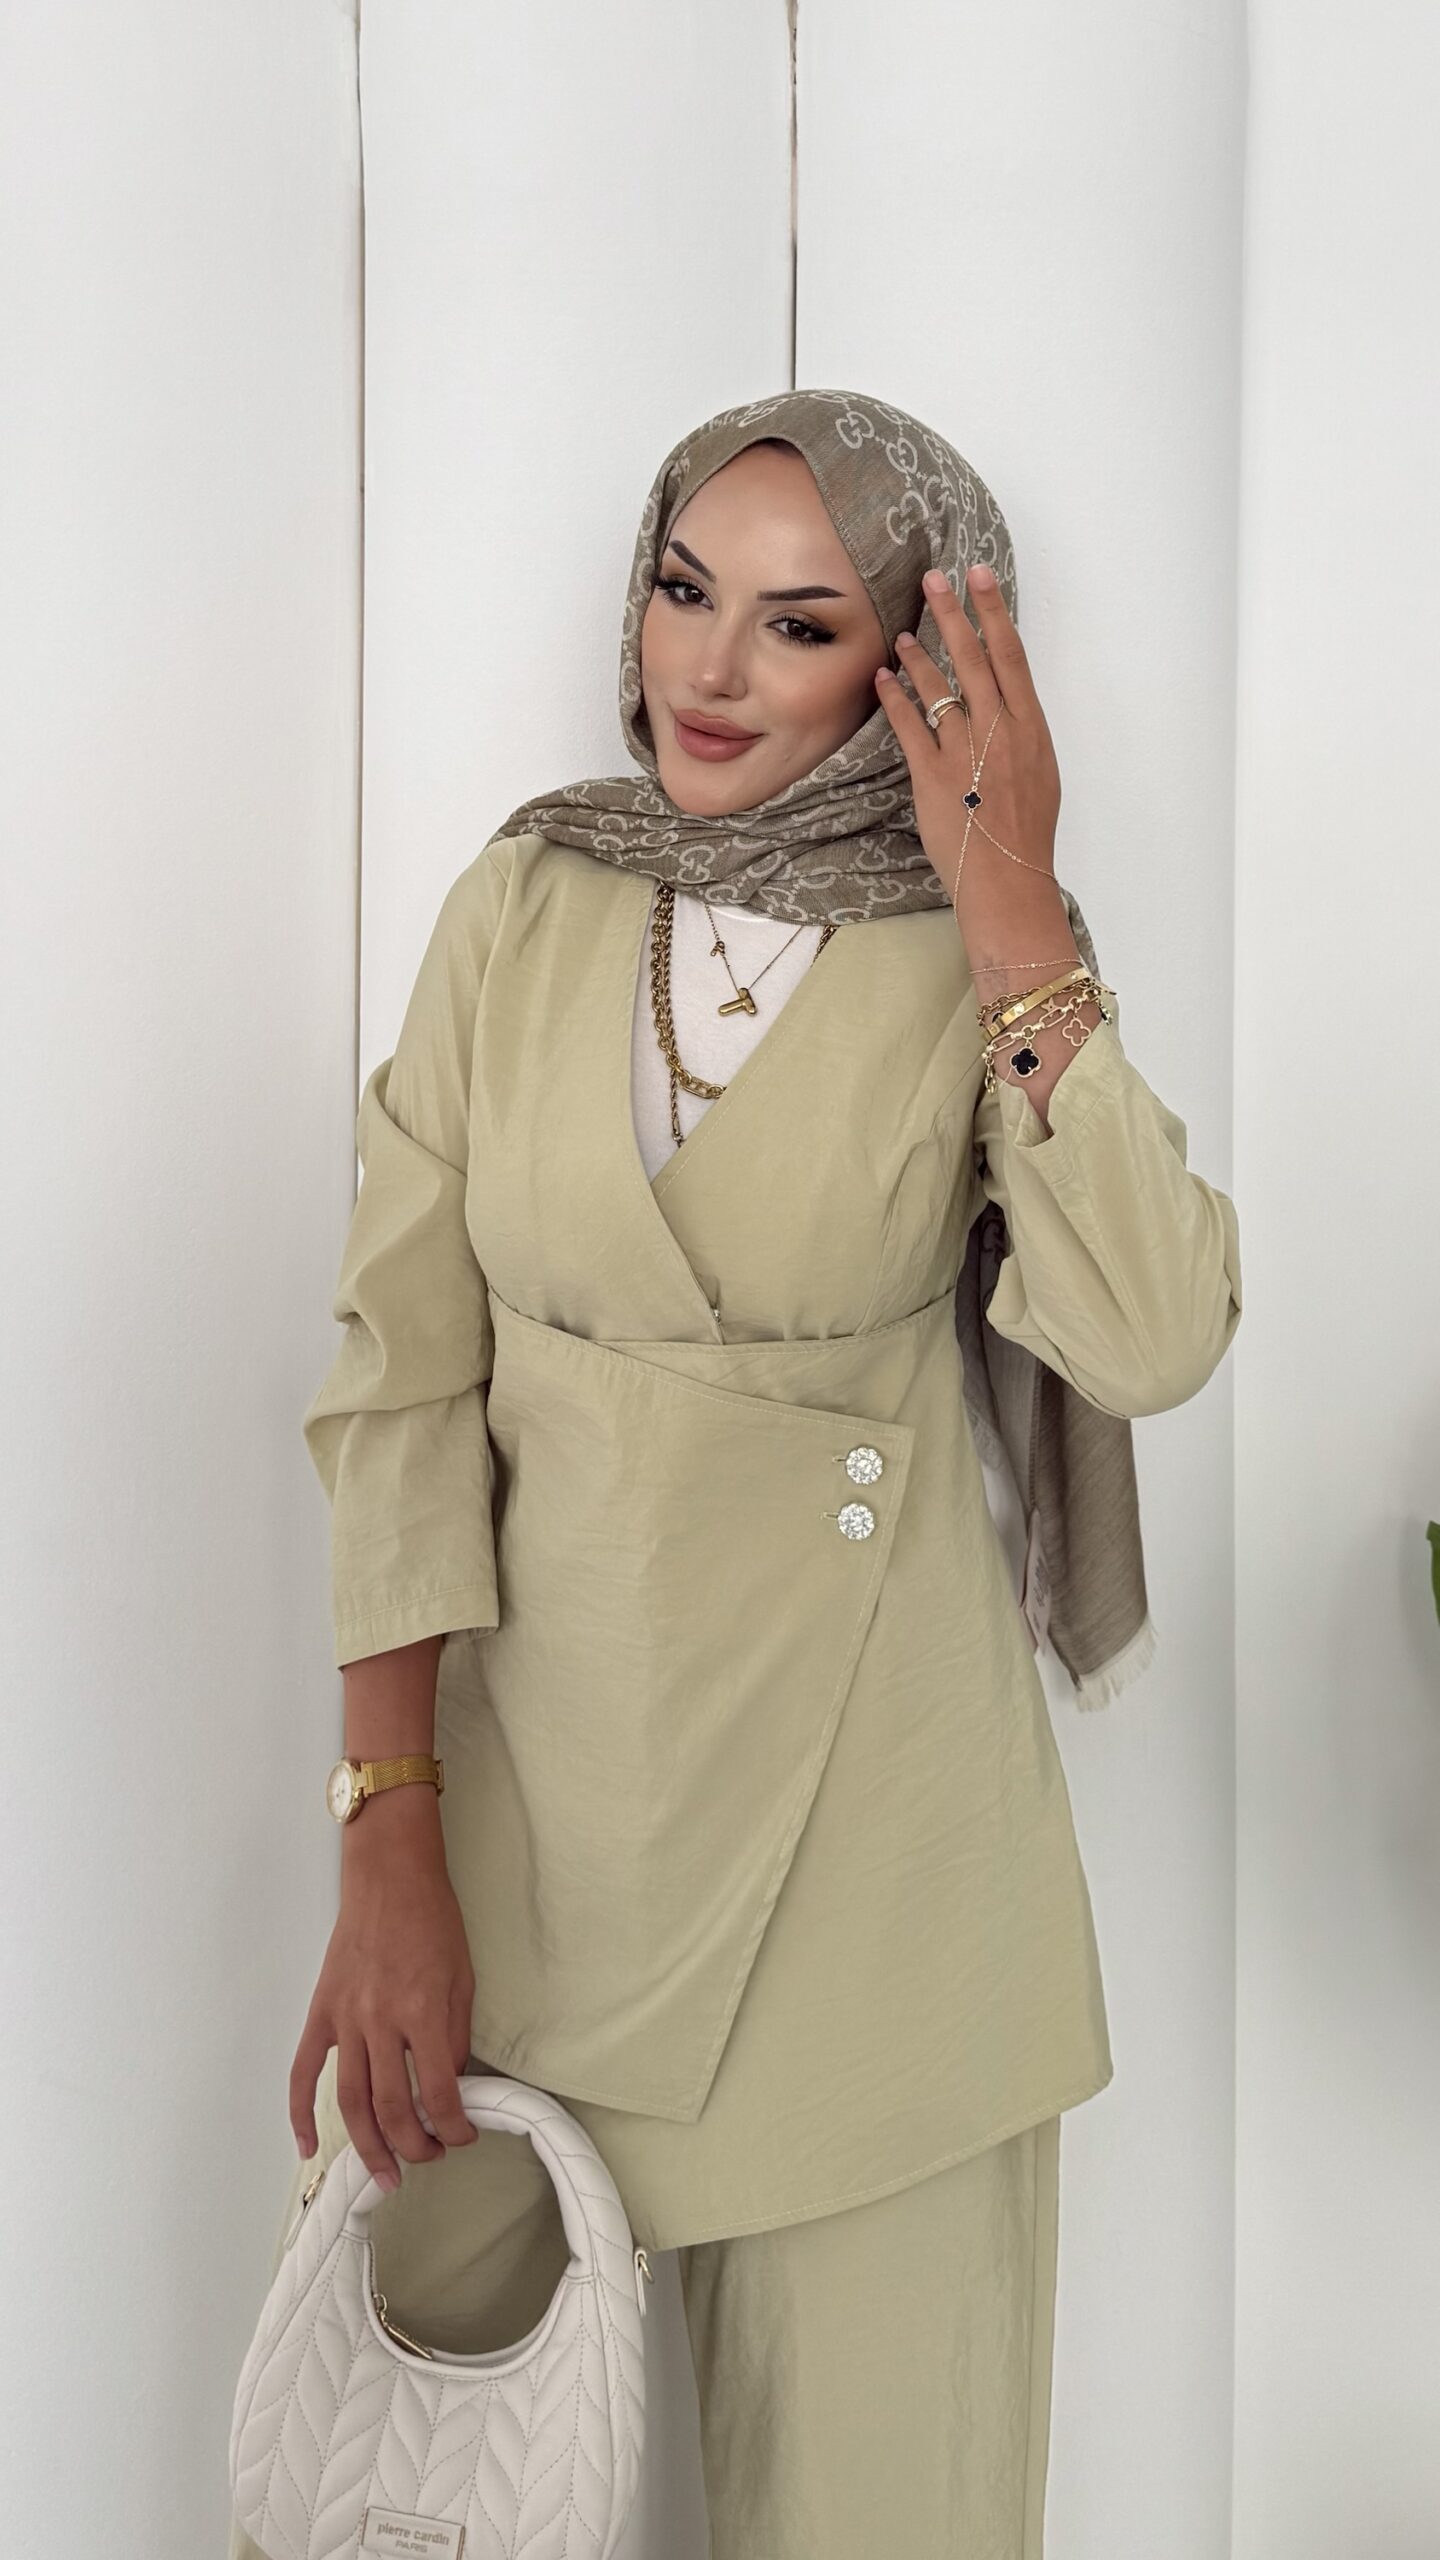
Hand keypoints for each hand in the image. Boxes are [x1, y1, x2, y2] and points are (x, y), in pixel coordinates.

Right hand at [289, 1798, 479, 2190]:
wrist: (390, 1878)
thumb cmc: (433, 1922)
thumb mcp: (462, 1978)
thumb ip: (455, 2036)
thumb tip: (449, 2086)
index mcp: (424, 2012)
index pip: (440, 2091)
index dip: (454, 2126)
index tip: (462, 2136)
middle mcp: (382, 2021)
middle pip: (393, 2107)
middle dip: (414, 2146)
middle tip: (427, 2159)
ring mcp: (347, 2018)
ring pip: (350, 2100)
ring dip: (368, 2146)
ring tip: (384, 2174)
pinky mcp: (322, 2012)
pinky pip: (303, 2071)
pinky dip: (301, 2113)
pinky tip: (308, 2145)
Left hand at [875, 563, 1062, 915]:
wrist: (1008, 879)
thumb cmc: (1026, 833)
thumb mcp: (1040, 773)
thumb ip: (1020, 733)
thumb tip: (1003, 704)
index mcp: (1030, 728)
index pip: (1011, 656)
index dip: (994, 611)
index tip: (980, 575)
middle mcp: (999, 732)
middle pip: (973, 659)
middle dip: (952, 613)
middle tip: (934, 578)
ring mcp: (964, 753)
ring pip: (939, 689)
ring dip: (919, 656)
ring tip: (905, 631)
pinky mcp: (932, 776)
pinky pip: (910, 726)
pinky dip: (895, 698)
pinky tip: (883, 678)